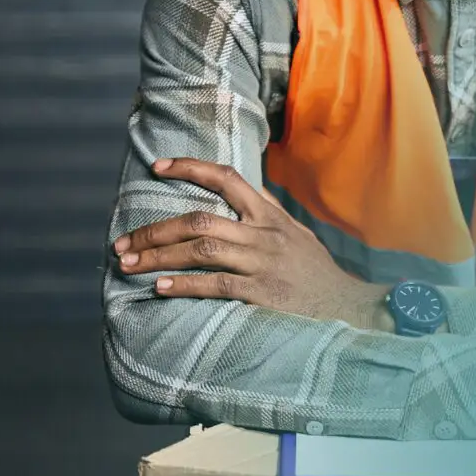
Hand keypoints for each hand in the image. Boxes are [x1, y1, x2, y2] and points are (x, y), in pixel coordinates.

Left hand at [114, 158, 391, 329]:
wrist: (351, 308)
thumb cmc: (316, 275)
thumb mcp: (294, 236)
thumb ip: (262, 220)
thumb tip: (225, 208)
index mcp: (270, 214)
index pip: (227, 177)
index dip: (190, 167)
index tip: (156, 167)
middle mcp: (265, 233)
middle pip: (199, 219)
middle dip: (155, 230)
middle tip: (123, 243)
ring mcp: (263, 262)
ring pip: (201, 249)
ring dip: (158, 256)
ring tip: (129, 265)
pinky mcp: (263, 293)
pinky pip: (215, 285)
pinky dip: (183, 284)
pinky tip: (160, 287)